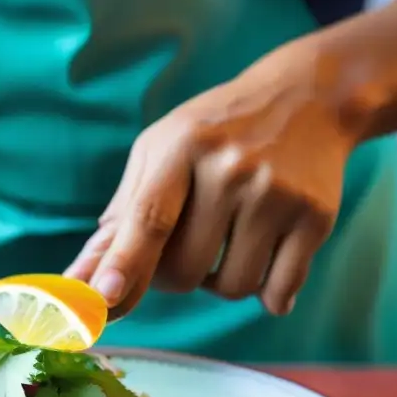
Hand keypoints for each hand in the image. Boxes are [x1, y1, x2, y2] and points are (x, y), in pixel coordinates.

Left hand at [66, 43, 356, 317]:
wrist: (309, 97)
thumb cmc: (215, 133)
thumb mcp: (161, 150)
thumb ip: (123, 214)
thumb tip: (81, 280)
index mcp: (181, 147)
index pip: (149, 218)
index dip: (124, 263)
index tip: (105, 299)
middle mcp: (231, 169)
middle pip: (184, 269)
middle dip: (174, 277)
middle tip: (188, 246)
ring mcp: (277, 194)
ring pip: (231, 287)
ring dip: (219, 282)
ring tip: (229, 240)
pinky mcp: (315, 217)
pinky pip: (277, 289)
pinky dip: (267, 292)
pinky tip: (265, 256)